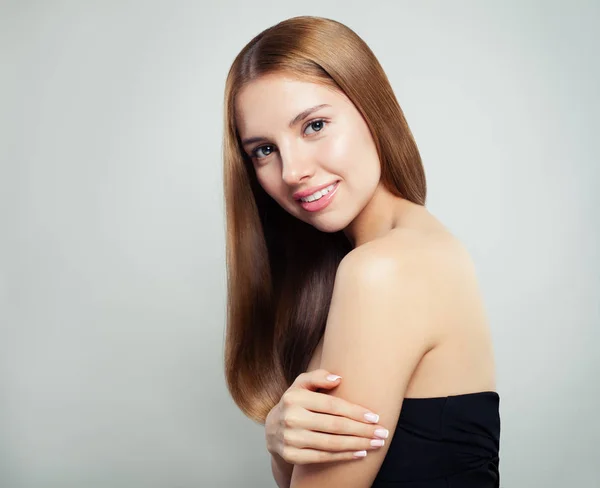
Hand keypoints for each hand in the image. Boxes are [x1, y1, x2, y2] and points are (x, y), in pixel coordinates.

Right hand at [265, 369, 388, 464]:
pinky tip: (360, 453)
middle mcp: (291, 418)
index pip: (331, 405)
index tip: (374, 417)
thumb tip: (338, 379)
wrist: (272, 430)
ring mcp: (291, 439)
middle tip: (382, 432)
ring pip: (331, 443)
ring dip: (358, 444)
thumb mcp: (301, 384)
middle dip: (362, 430)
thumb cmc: (295, 403)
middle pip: (335, 426)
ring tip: (376, 443)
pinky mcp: (292, 456)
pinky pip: (323, 457)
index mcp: (295, 397)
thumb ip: (317, 377)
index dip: (355, 411)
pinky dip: (344, 456)